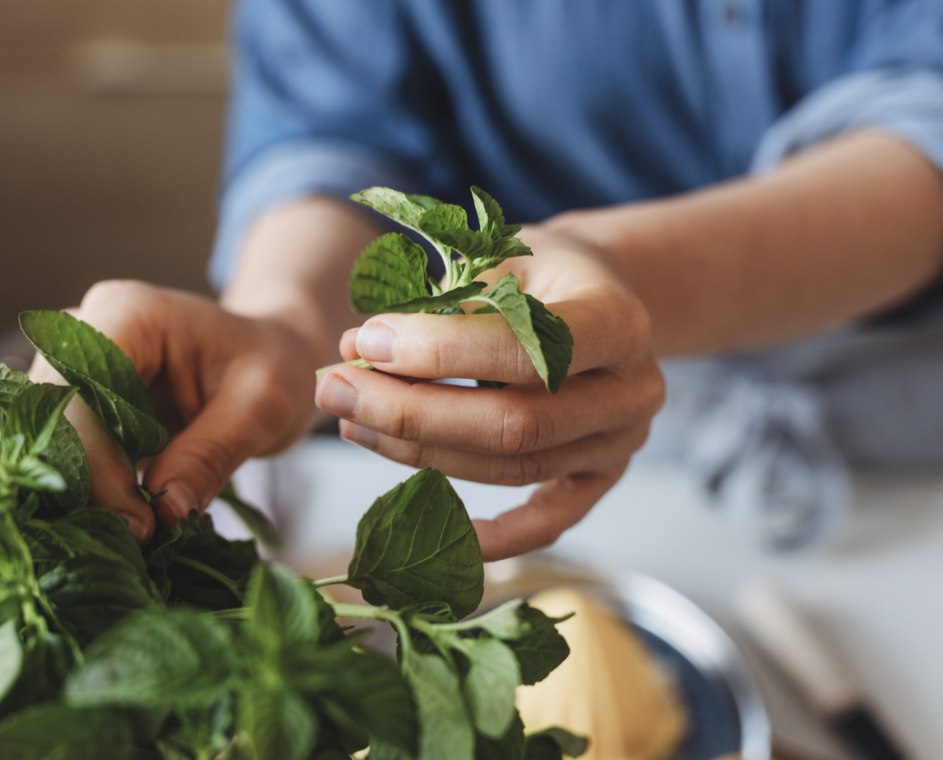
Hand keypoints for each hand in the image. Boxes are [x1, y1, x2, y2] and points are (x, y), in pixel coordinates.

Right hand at [29, 280, 317, 542]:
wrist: (270, 357)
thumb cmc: (273, 369)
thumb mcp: (261, 408)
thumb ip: (210, 455)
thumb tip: (163, 513)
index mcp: (128, 315)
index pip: (79, 392)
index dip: (95, 464)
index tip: (138, 525)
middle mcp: (82, 333)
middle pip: (51, 421)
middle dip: (86, 489)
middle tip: (138, 542)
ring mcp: (72, 370)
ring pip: (48, 444)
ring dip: (84, 497)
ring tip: (136, 539)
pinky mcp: (75, 406)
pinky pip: (63, 456)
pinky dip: (91, 495)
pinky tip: (127, 525)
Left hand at [315, 225, 663, 560]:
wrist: (599, 293)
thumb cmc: (539, 272)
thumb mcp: (500, 257)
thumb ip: (439, 304)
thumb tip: (357, 351)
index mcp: (618, 320)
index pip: (525, 351)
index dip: (439, 352)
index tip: (366, 341)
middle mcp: (633, 391)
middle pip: (514, 424)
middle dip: (410, 412)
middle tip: (335, 389)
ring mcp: (620, 444)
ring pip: (512, 469)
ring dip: (419, 453)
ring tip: (351, 421)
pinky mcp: (600, 479)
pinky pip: (547, 523)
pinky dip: (493, 537)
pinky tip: (431, 529)